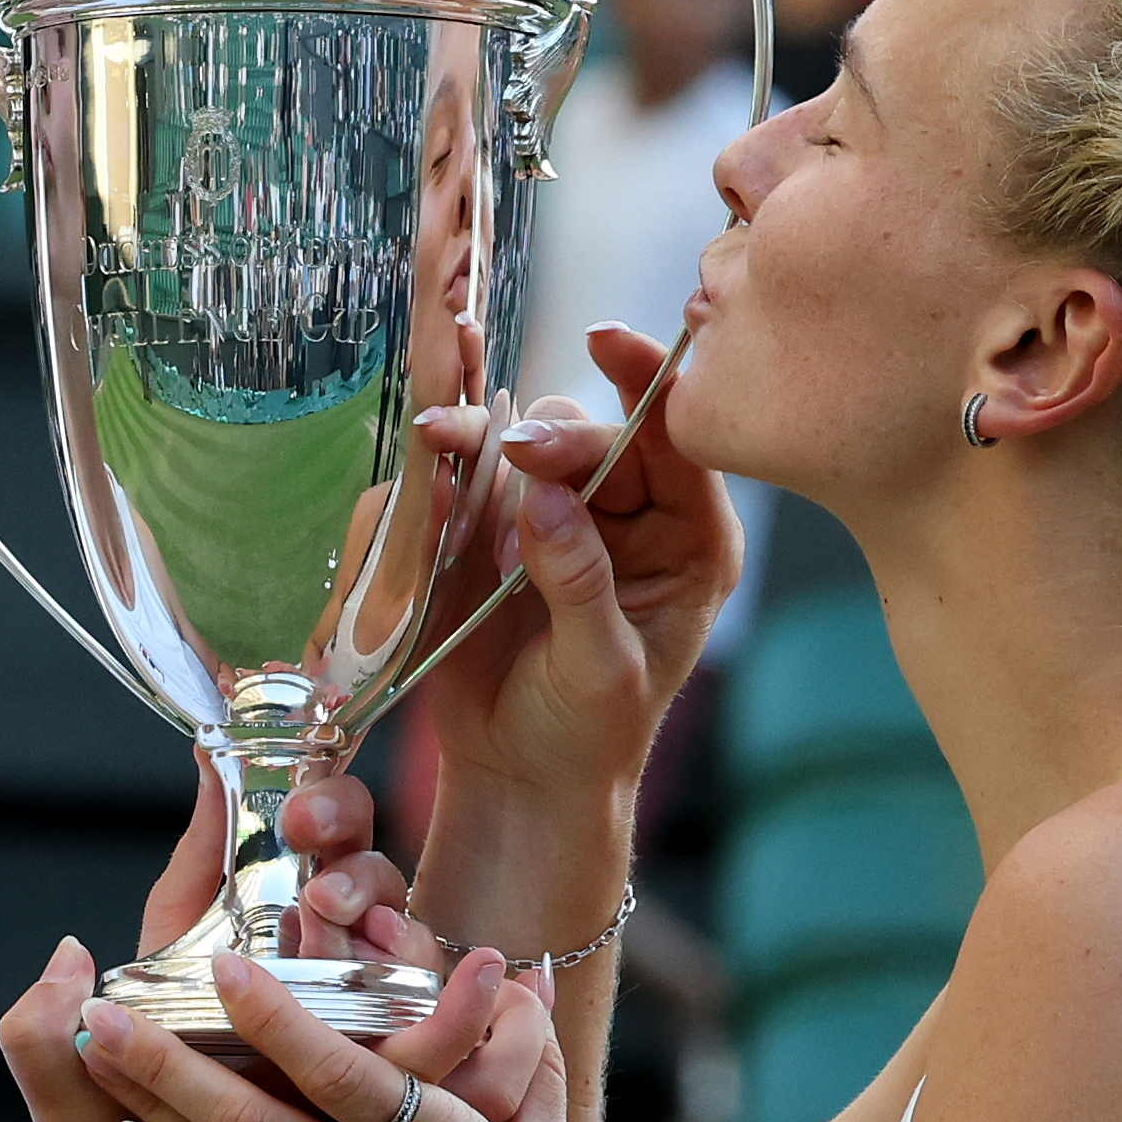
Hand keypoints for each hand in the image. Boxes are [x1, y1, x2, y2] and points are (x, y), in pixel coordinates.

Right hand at [398, 326, 744, 821]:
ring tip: (442, 443)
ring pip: (527, 446)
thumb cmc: (587, 738)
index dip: (646, 384)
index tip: (605, 341)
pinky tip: (430, 469)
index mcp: (691, 542)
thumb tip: (545, 498)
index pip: (678, 444)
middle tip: (509, 455)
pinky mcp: (499, 530)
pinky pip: (473, 479)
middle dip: (548, 438)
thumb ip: (580, 583)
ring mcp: (562, 517)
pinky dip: (448, 470)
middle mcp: (632, 516)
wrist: (521, 779)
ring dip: (484, 442)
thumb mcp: (602, 671)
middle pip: (593, 437)